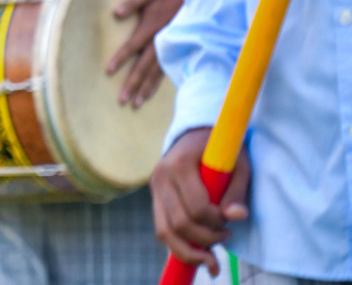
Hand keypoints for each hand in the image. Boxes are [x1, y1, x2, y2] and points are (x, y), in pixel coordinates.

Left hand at [106, 0, 183, 107]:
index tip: (108, 71)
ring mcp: (170, 49)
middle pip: (144, 67)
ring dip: (145, 89)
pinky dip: (157, 84)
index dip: (121, 58)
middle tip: (122, 100)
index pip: (133, 46)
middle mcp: (161, 42)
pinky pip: (165, 72)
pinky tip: (149, 94)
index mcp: (151, 28)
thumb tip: (115, 13)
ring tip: (135, 104)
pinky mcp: (175, 52)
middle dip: (133, 83)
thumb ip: (132, 2)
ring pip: (156, 74)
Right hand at [151, 127, 249, 274]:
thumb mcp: (237, 164)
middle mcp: (161, 176)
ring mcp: (154, 187)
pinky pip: (162, 229)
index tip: (231, 220)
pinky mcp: (155, 197)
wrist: (195, 134)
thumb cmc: (221, 150)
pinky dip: (179, 246)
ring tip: (211, 256)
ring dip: (189, 250)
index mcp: (179, 164)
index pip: (196, 207)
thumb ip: (236, 191)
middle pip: (179, 223)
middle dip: (206, 238)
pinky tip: (197, 251)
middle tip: (226, 235)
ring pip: (164, 231)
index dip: (217, 222)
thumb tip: (236, 216)